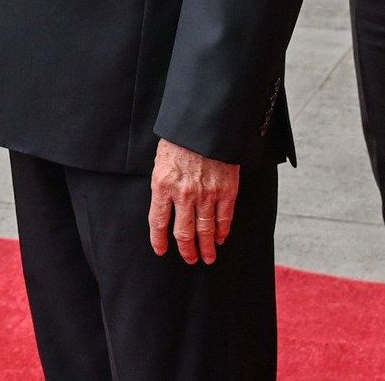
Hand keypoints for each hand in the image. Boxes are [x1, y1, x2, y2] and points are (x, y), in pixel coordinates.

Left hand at [148, 138, 239, 264]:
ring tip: (208, 257)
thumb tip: (164, 206)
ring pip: (205, 229)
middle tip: (190, 259)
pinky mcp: (226, 190)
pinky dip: (223, 231)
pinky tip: (221, 238)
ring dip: (207, 247)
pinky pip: (224, 218)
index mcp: (162, 185)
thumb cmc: (179, 140)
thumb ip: (162, 185)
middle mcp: (184, 194)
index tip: (161, 250)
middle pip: (183, 232)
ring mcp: (206, 194)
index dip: (159, 240)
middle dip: (187, 250)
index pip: (158, 222)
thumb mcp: (160, 161)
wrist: (204, 125)